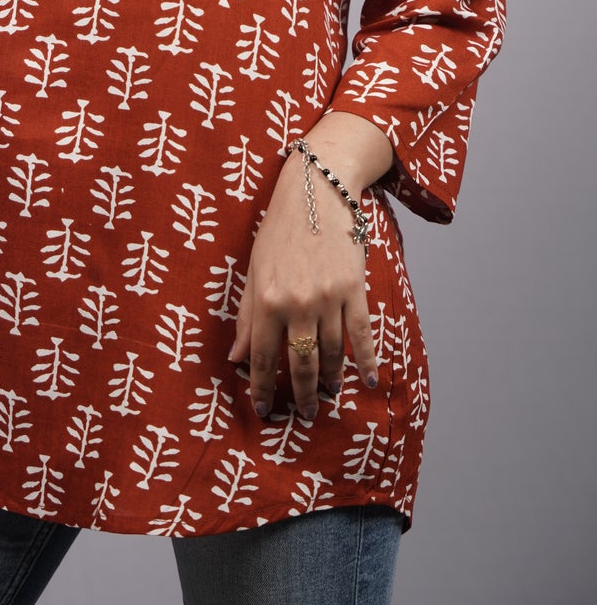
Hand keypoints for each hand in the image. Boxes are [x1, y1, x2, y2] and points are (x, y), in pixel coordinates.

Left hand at [228, 141, 380, 422]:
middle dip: (301, 394)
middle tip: (303, 413)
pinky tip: (368, 378)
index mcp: (267, 300)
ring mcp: (329, 298)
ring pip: (332, 353)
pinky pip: (362, 334)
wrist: (317, 192)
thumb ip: (247, 317)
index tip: (264, 409)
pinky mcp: (355, 289)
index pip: (264, 357)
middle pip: (301, 363)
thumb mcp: (253, 270)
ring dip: (330, 379)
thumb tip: (236, 358)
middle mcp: (298, 303)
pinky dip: (367, 359)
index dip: (263, 387)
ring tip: (328, 393)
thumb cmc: (278, 230)